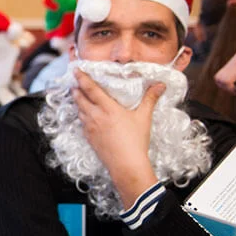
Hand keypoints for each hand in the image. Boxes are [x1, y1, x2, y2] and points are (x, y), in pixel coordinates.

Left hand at [72, 70, 161, 207]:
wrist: (126, 164)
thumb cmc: (136, 140)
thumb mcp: (144, 117)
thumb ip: (150, 99)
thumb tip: (161, 85)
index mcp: (107, 108)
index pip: (90, 89)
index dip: (82, 78)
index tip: (76, 70)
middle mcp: (95, 116)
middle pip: (80, 98)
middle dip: (76, 89)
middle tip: (74, 81)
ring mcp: (89, 127)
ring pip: (79, 110)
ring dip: (77, 102)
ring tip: (78, 95)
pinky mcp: (88, 138)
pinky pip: (82, 123)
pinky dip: (81, 115)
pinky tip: (85, 115)